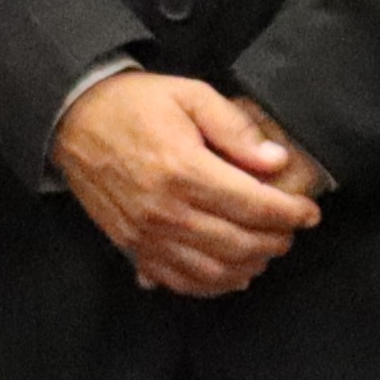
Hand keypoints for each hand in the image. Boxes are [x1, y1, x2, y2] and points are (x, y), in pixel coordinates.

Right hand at [50, 69, 321, 296]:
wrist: (71, 120)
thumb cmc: (134, 104)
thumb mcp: (190, 95)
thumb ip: (235, 128)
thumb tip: (276, 161)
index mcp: (183, 169)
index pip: (255, 205)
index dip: (291, 213)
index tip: (308, 212)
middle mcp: (165, 210)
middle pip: (240, 243)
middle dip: (276, 241)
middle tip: (289, 230)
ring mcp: (145, 234)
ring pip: (213, 271)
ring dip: (249, 266)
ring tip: (263, 250)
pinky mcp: (130, 246)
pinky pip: (178, 281)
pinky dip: (211, 285)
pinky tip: (230, 272)